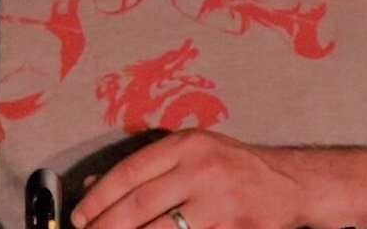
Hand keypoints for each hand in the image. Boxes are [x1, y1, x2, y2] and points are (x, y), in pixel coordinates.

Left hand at [69, 128, 303, 228]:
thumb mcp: (191, 151)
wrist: (287, 183)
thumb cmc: (231, 165)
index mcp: (187, 145)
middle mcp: (200, 171)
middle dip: (106, 227)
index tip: (79, 217)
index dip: (99, 198)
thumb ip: (147, 165)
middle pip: (139, 206)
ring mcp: (217, 205)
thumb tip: (93, 187)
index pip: (130, 172)